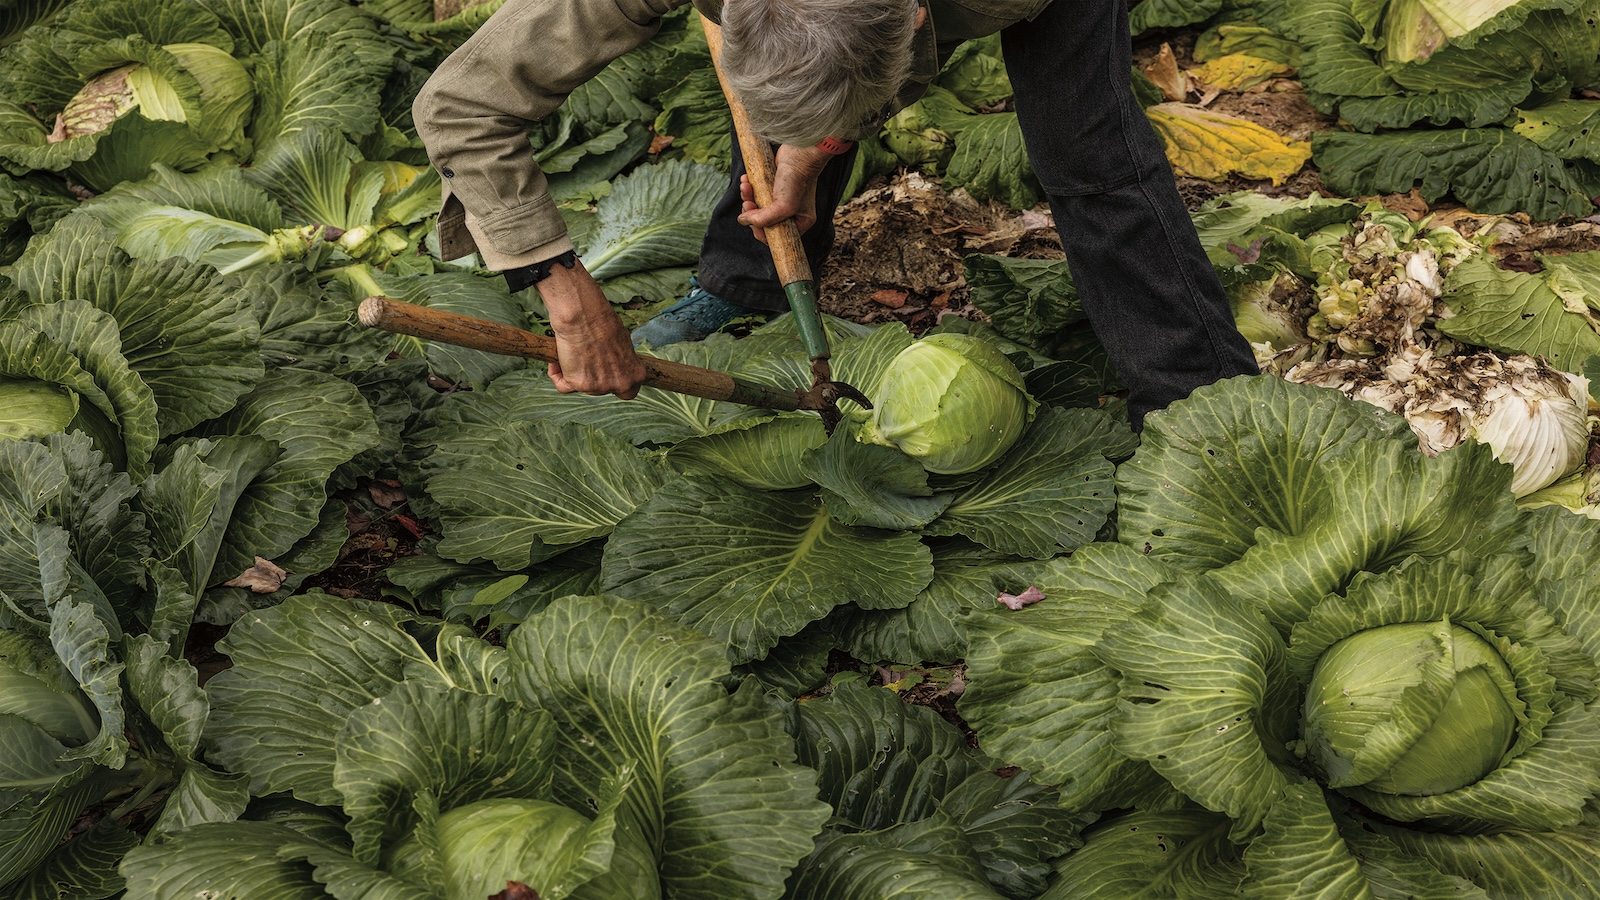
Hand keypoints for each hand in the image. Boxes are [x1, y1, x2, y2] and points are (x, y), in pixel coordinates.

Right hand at [536, 259, 646, 399]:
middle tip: (585, 358)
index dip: (617, 384)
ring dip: (575, 373)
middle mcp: (620, 384)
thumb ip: (620, 360)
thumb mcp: (622, 343)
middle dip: (593, 377)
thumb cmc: (601, 321)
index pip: (629, 392)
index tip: (608, 376)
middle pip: (604, 390)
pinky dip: (557, 375)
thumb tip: (613, 365)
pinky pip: (563, 387)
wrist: (582, 315)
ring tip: (571, 352)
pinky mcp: (578, 385)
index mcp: (635, 374)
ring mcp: (599, 387)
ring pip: (584, 388)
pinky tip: (555, 362)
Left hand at [736, 142, 832, 242]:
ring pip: (757, 206)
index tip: (753, 222)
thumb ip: (764, 219)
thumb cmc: (797, 179)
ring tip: (745, 188)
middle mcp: (791, 212)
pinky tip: (746, 181)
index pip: (777, 236)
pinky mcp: (772, 186)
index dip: (761, 232)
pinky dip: (748, 188)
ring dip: (747, 198)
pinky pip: (756, 192)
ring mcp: (781, 199)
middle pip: (764, 222)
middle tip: (747, 204)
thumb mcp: (783, 206)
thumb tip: (743, 221)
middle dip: (751, 213)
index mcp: (800, 221)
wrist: (798, 151)